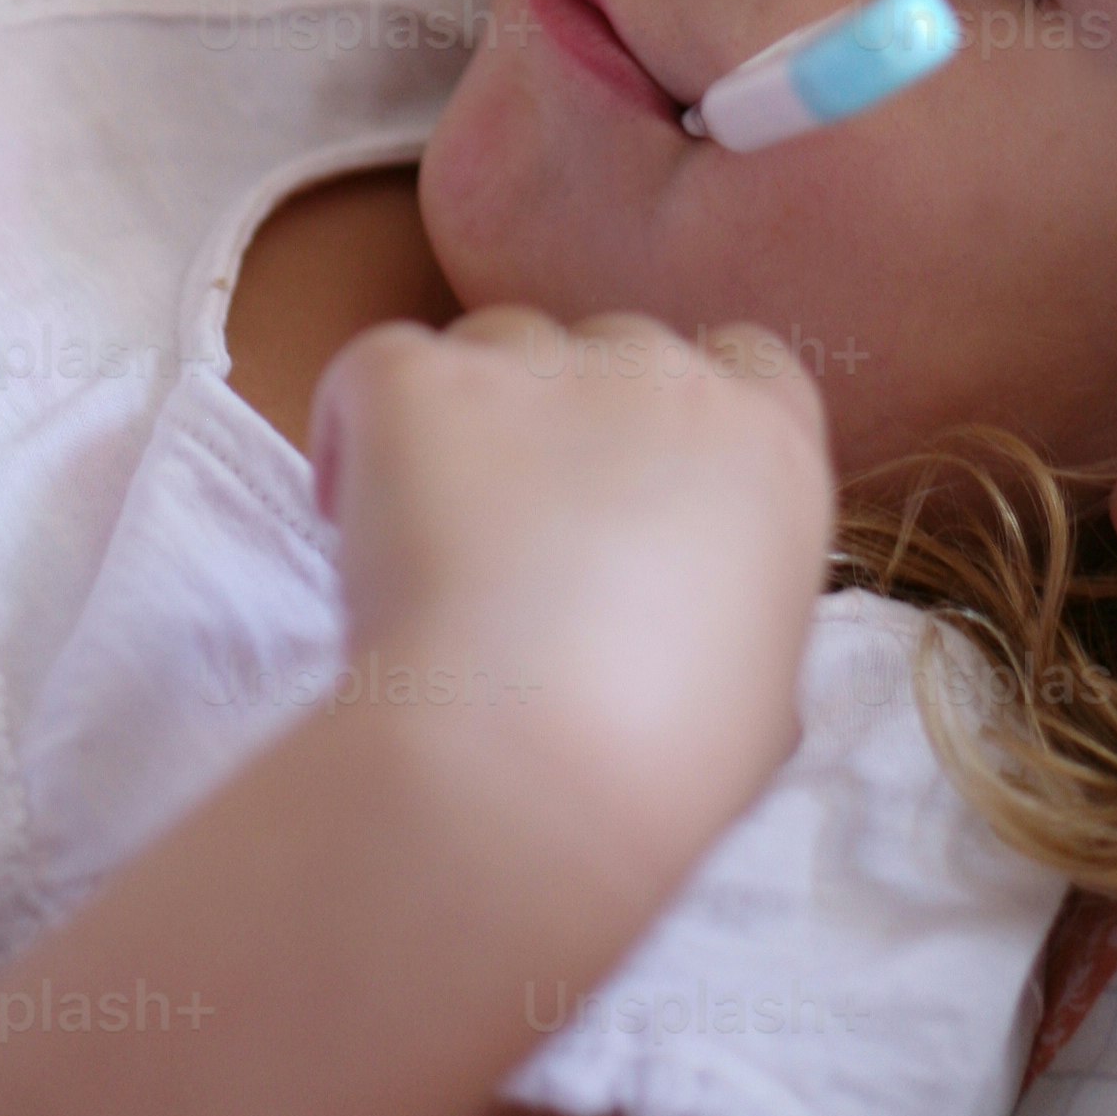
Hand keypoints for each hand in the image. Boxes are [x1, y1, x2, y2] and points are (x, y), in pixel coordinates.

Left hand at [308, 308, 833, 878]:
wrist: (526, 768)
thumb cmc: (653, 770)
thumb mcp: (755, 707)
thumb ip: (734, 632)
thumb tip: (705, 655)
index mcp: (768, 452)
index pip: (748, 363)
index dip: (681, 419)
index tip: (638, 487)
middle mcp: (668, 380)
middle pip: (615, 350)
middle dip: (572, 424)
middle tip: (526, 539)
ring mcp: (544, 368)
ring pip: (499, 345)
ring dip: (470, 418)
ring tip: (432, 535)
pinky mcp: (425, 382)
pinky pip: (379, 365)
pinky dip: (356, 428)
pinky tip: (348, 511)